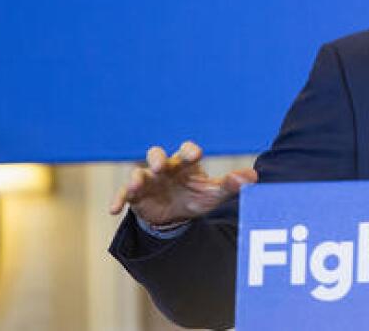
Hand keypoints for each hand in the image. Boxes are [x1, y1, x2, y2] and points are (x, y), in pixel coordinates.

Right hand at [108, 141, 256, 225]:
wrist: (176, 217)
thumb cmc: (196, 198)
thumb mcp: (213, 194)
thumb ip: (231, 185)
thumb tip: (253, 177)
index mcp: (185, 164)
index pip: (187, 151)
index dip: (190, 151)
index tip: (196, 154)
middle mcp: (165, 168)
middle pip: (156, 154)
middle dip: (158, 158)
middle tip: (161, 165)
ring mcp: (148, 181)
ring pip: (138, 173)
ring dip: (137, 178)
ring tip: (138, 184)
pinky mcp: (135, 197)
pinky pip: (124, 195)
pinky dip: (118, 200)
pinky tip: (114, 210)